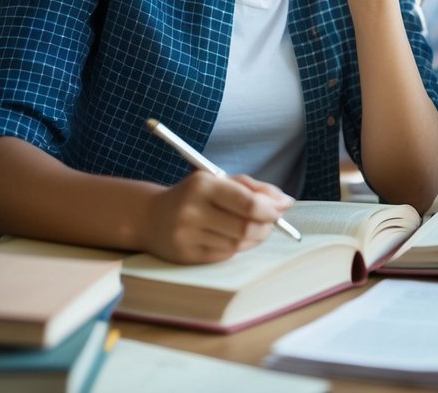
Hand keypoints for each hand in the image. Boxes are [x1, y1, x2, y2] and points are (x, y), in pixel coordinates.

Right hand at [142, 172, 292, 263]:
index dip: (270, 209)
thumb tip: (286, 202)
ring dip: (254, 237)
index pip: (247, 203)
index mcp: (202, 185)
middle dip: (267, 226)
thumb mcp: (220, 180)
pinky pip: (224, 255)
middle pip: (245, 227)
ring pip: (237, 243)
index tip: (282, 208)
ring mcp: (186, 236)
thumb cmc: (195, 195)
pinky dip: (237, 246)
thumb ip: (254, 188)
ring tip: (254, 228)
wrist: (151, 217)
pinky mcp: (185, 256)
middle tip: (273, 221)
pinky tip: (234, 237)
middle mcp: (192, 211)